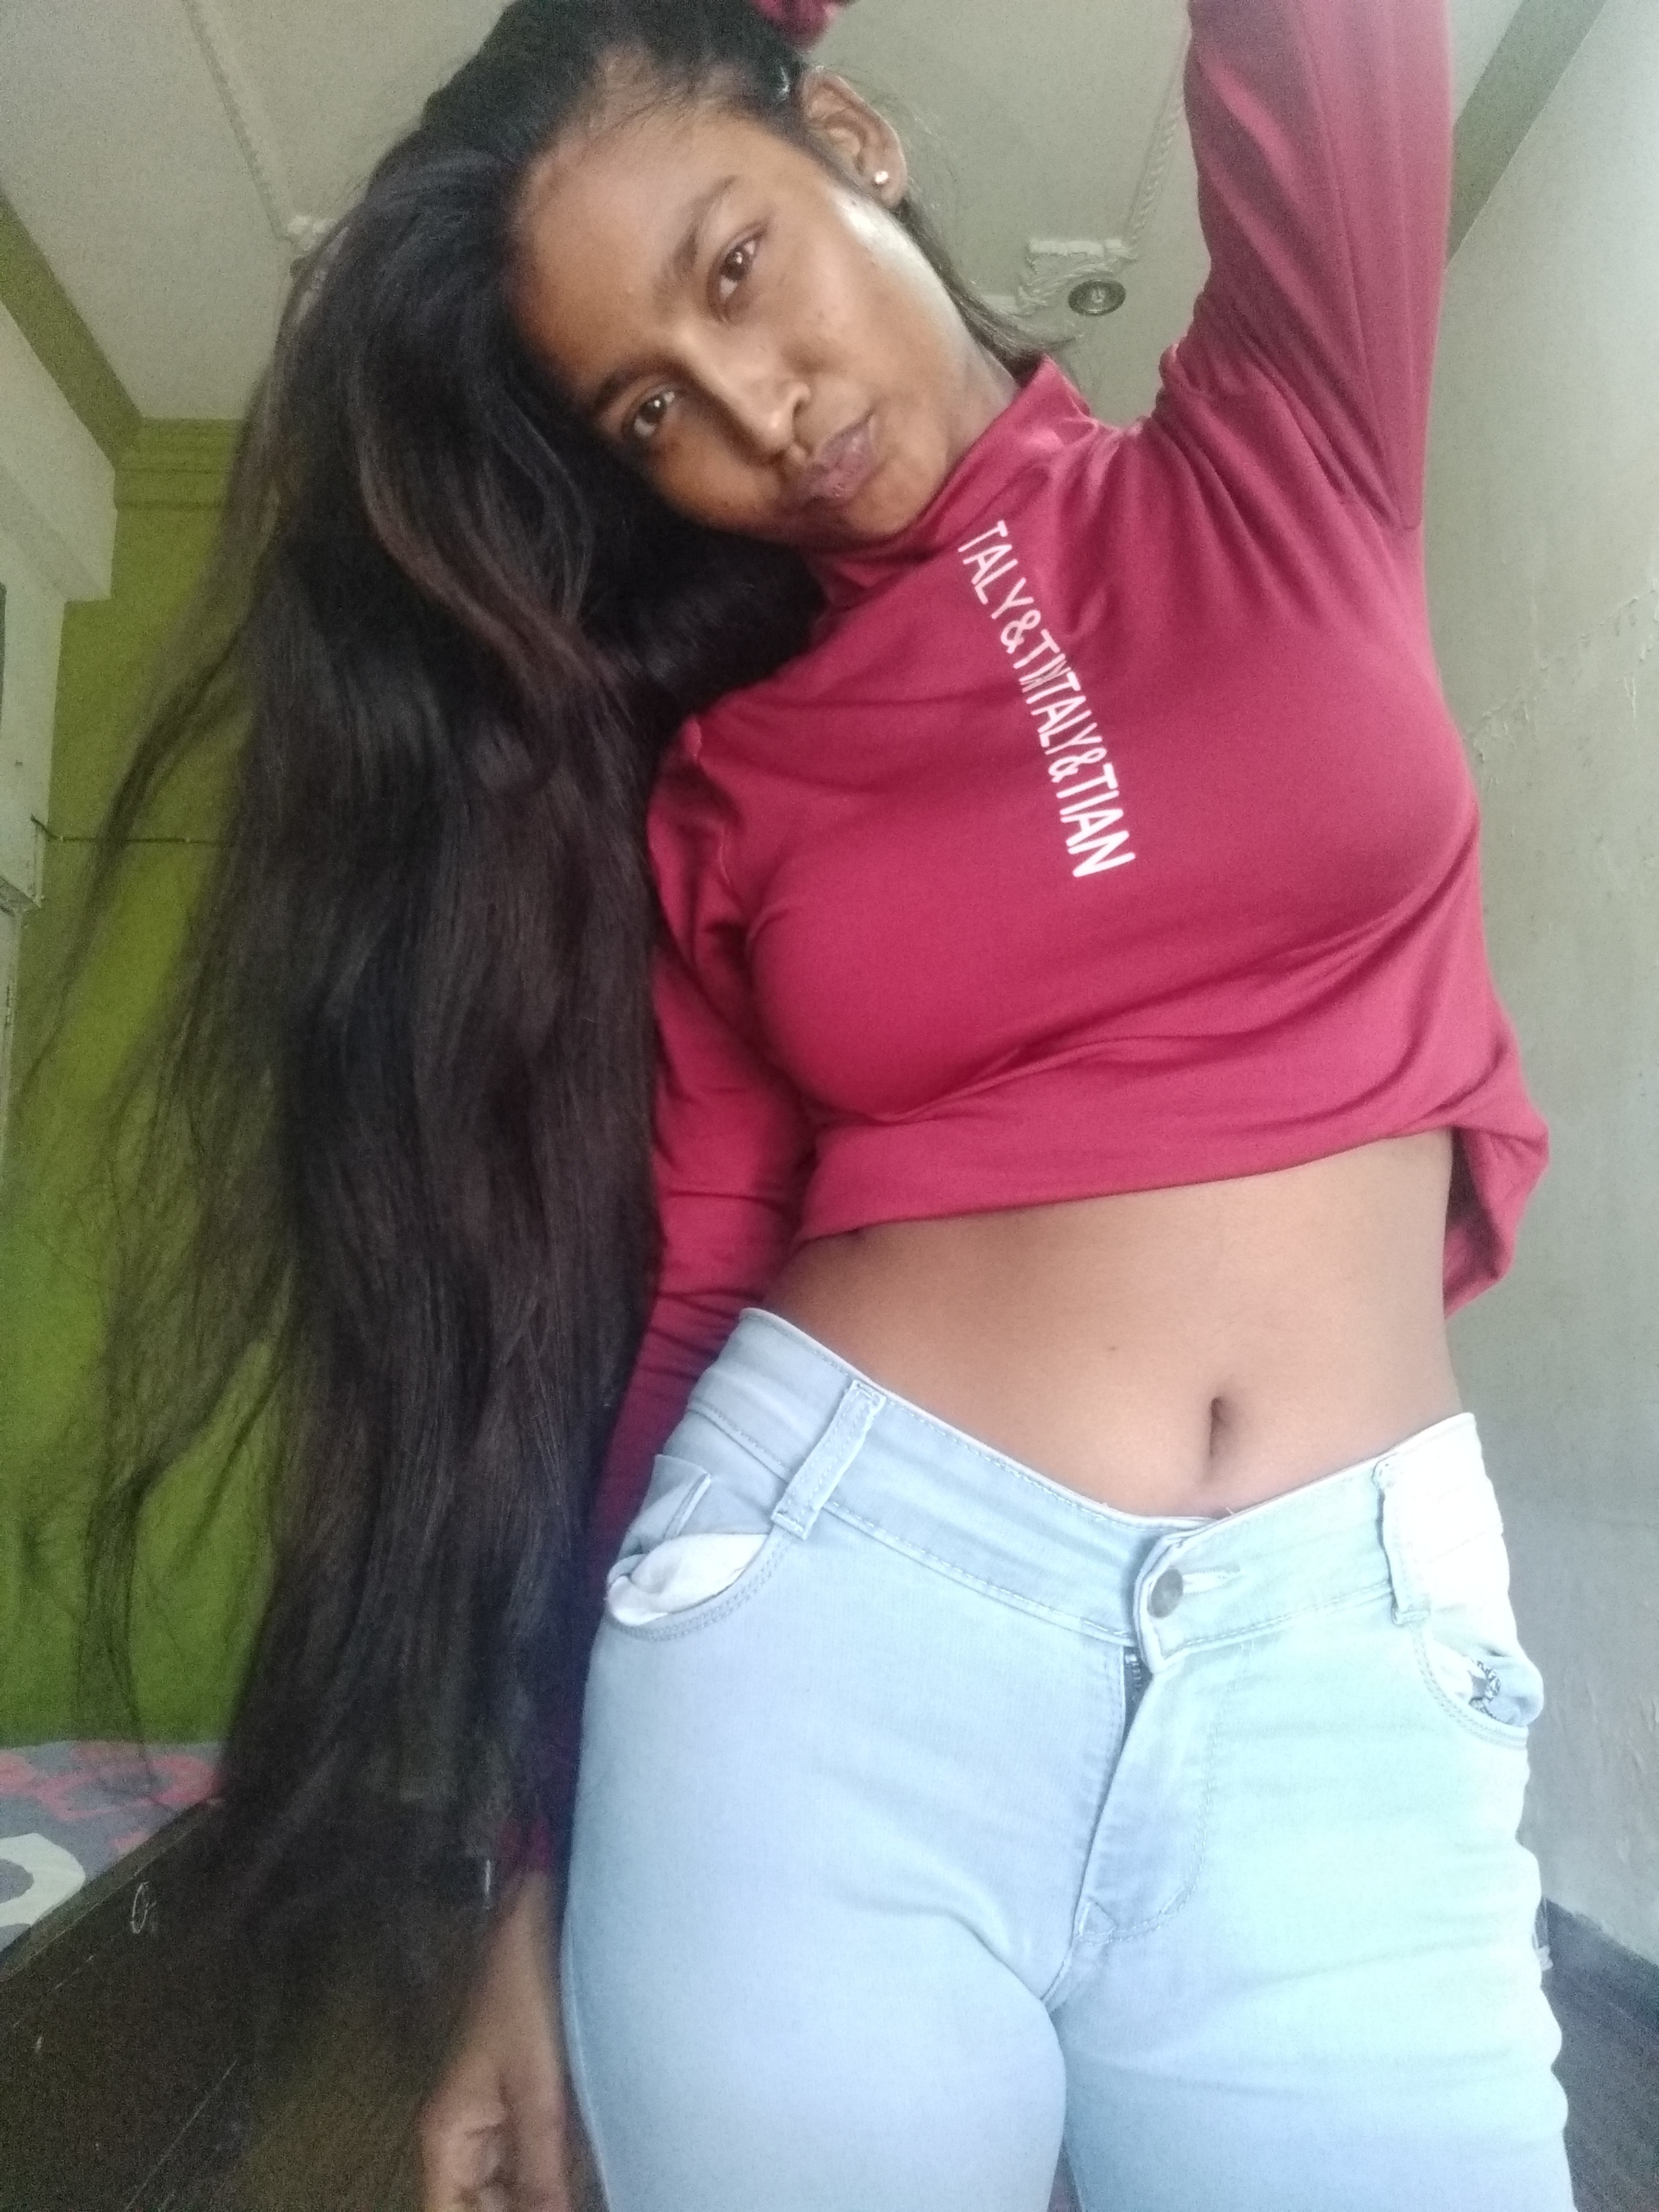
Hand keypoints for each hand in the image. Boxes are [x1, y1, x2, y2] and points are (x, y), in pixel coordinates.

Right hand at [420, 1871, 579, 2211]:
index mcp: (449, 2137)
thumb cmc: (526, 1995)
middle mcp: (464, 2139)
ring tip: (579, 2195)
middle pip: (481, 2209)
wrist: (535, 1926)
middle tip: (572, 2205)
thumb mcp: (537, 2085)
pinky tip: (584, 2186)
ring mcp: (494, 2123)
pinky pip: (532, 2165)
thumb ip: (540, 2165)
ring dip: (542, 2200)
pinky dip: (554, 2183)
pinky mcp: (525, 2107)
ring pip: (509, 2193)